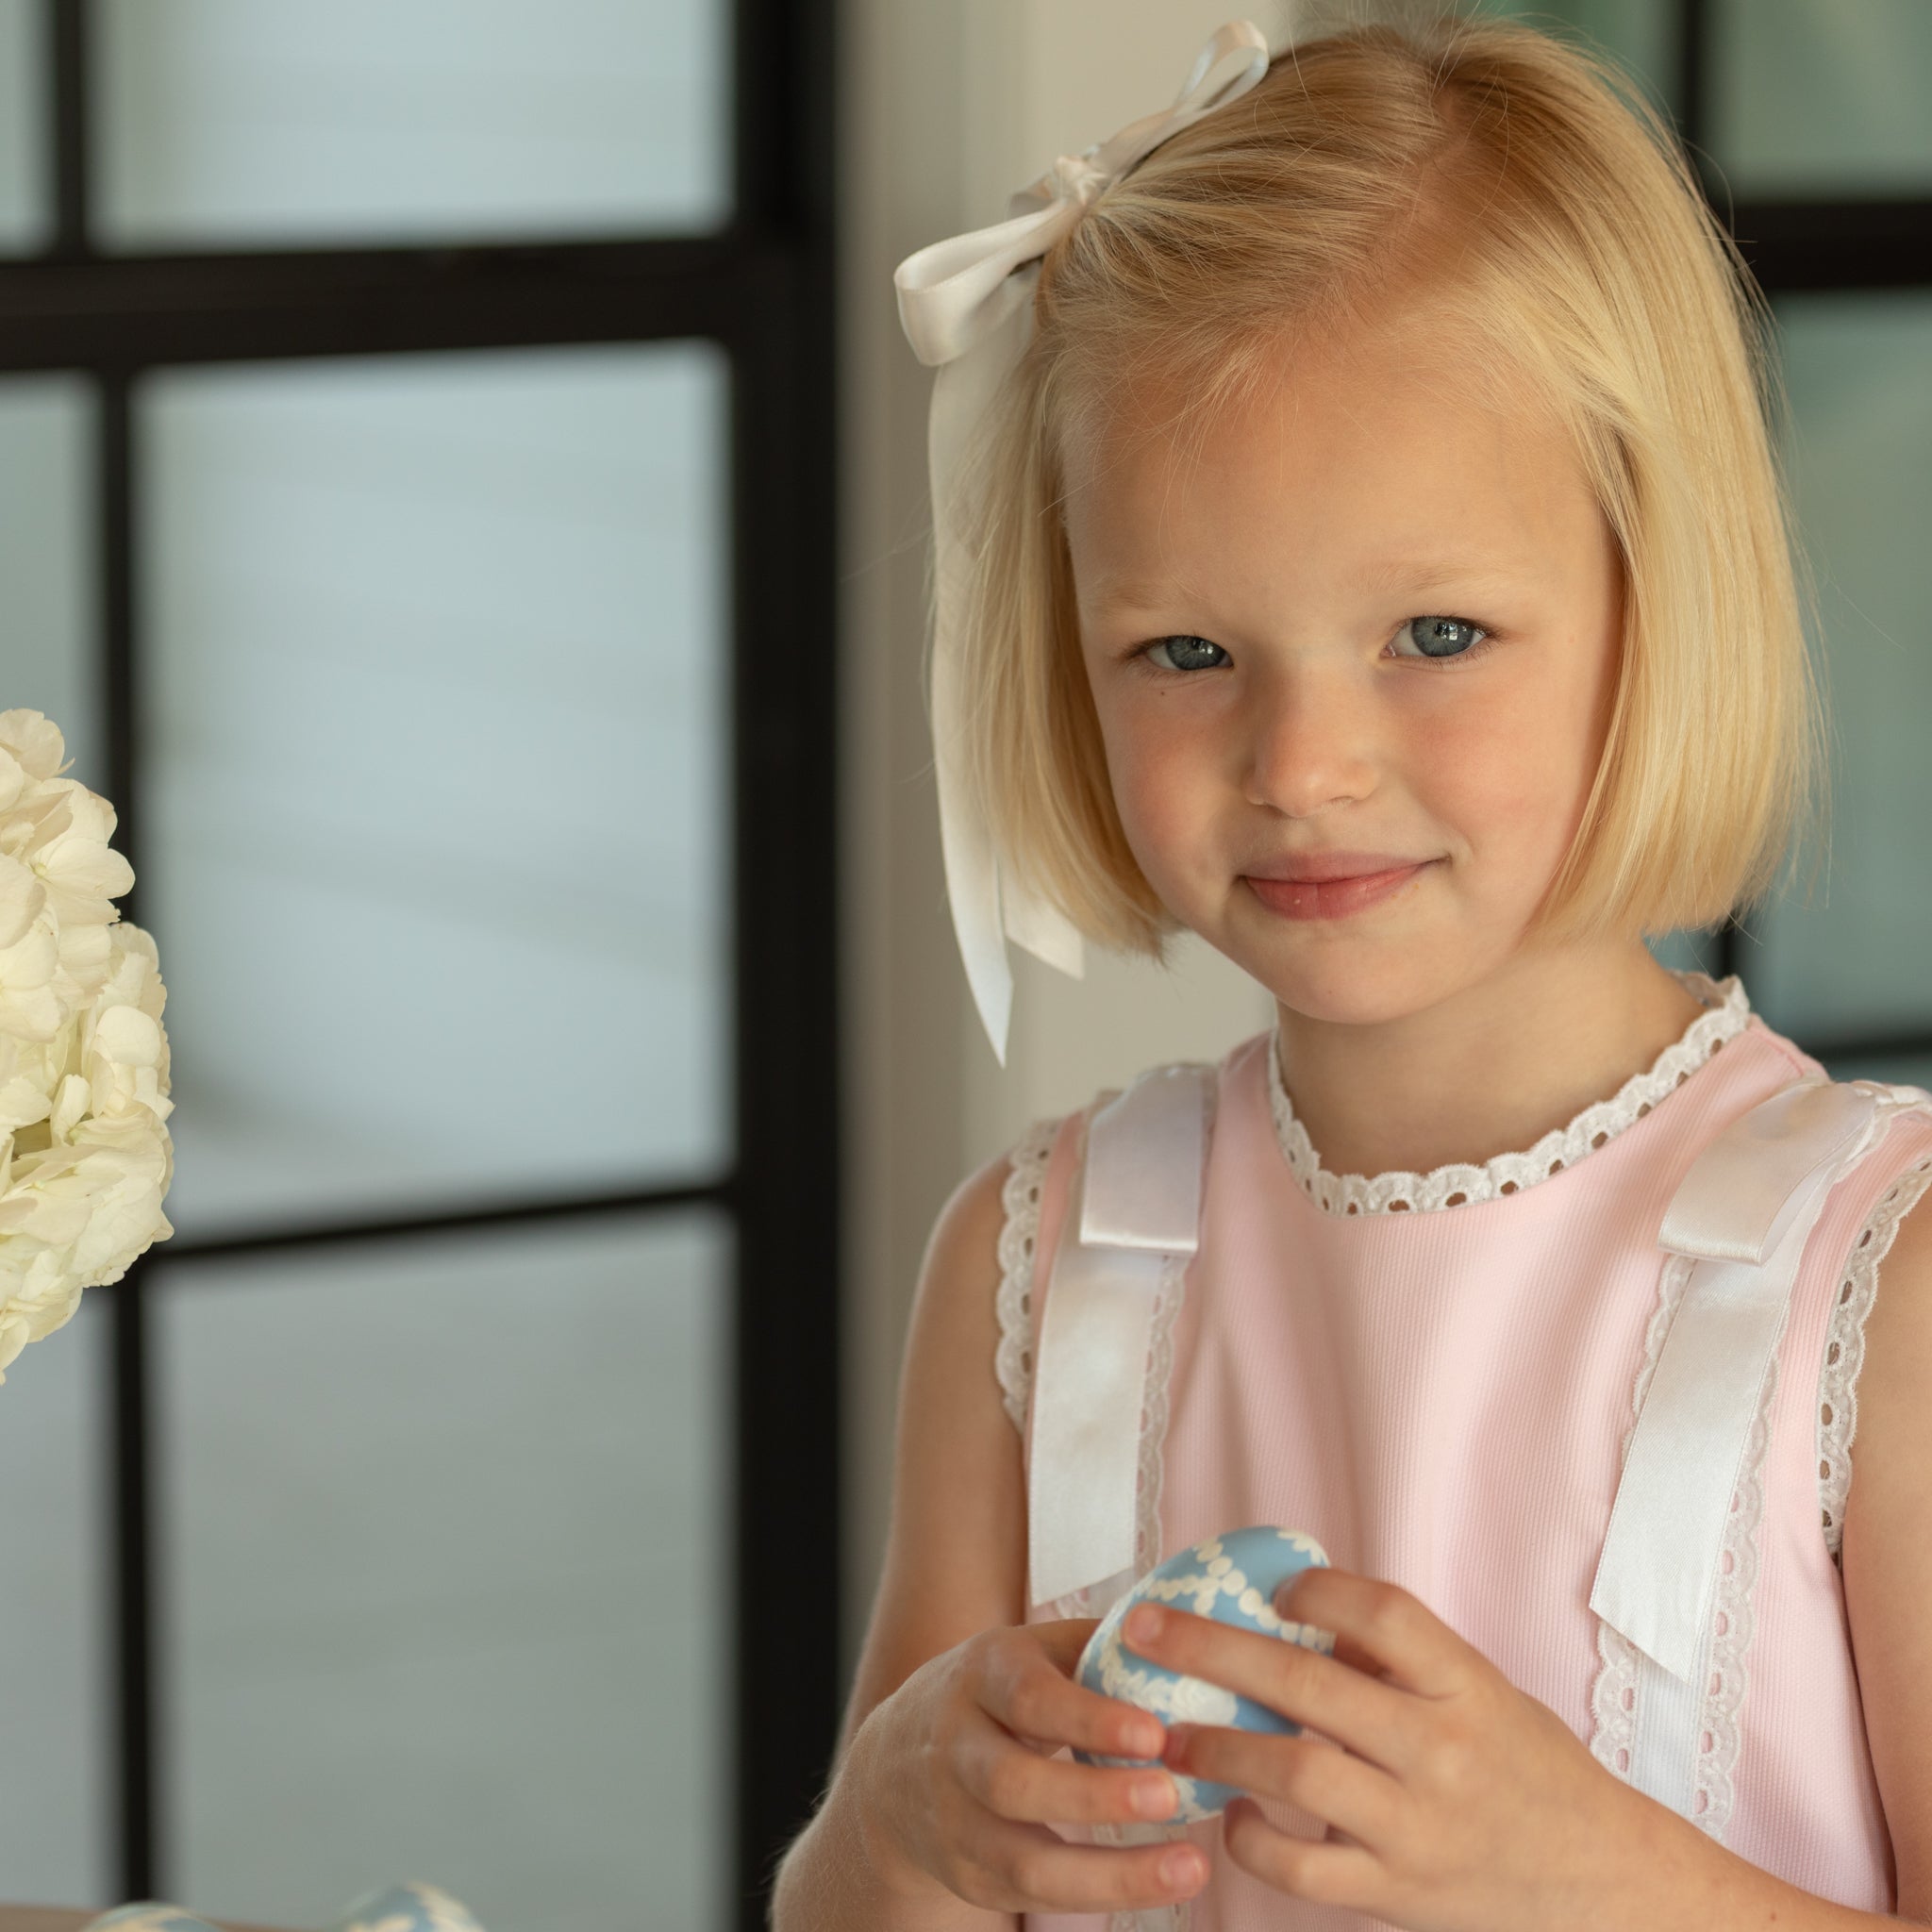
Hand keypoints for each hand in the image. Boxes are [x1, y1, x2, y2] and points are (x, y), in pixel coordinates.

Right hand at [851, 1617, 1211, 1915]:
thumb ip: (1099, 1645)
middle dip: (1093, 1797)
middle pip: (1011, 1783)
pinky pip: (1032, 1896)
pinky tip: (1160, 1884)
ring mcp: (956, 1820)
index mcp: (981, 1674)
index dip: (1087, 1720)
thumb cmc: (1001, 1693)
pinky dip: (1098, 1896)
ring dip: (1110, 1873)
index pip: (1027, 1697)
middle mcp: (957, 1747)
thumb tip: (1193, 1630)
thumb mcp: (1032, 1650)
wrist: (896, 1764)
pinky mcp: (970, 1876)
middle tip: (1171, 1797)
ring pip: (1022, 1860)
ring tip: (1190, 1866)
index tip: (1154, 1733)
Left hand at [1121, 1569, 1663, 1931]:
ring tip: (1166, 1729)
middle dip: (1213, 1649)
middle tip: (1146, 1629)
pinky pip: (1302, 1868)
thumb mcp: (1481, 1694)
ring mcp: (1416, 1826)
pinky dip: (1251, 1839)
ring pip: (1295, 1771)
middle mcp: (1441, 1750)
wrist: (1598, 1883)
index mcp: (1466, 1686)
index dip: (1318, 1588)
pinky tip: (1229, 1813)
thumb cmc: (1528, 1769)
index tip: (1272, 1585)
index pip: (1385, 1614)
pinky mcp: (1394, 1893)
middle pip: (1310, 1683)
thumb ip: (1398, 1661)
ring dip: (1216, 1743)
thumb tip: (1291, 1612)